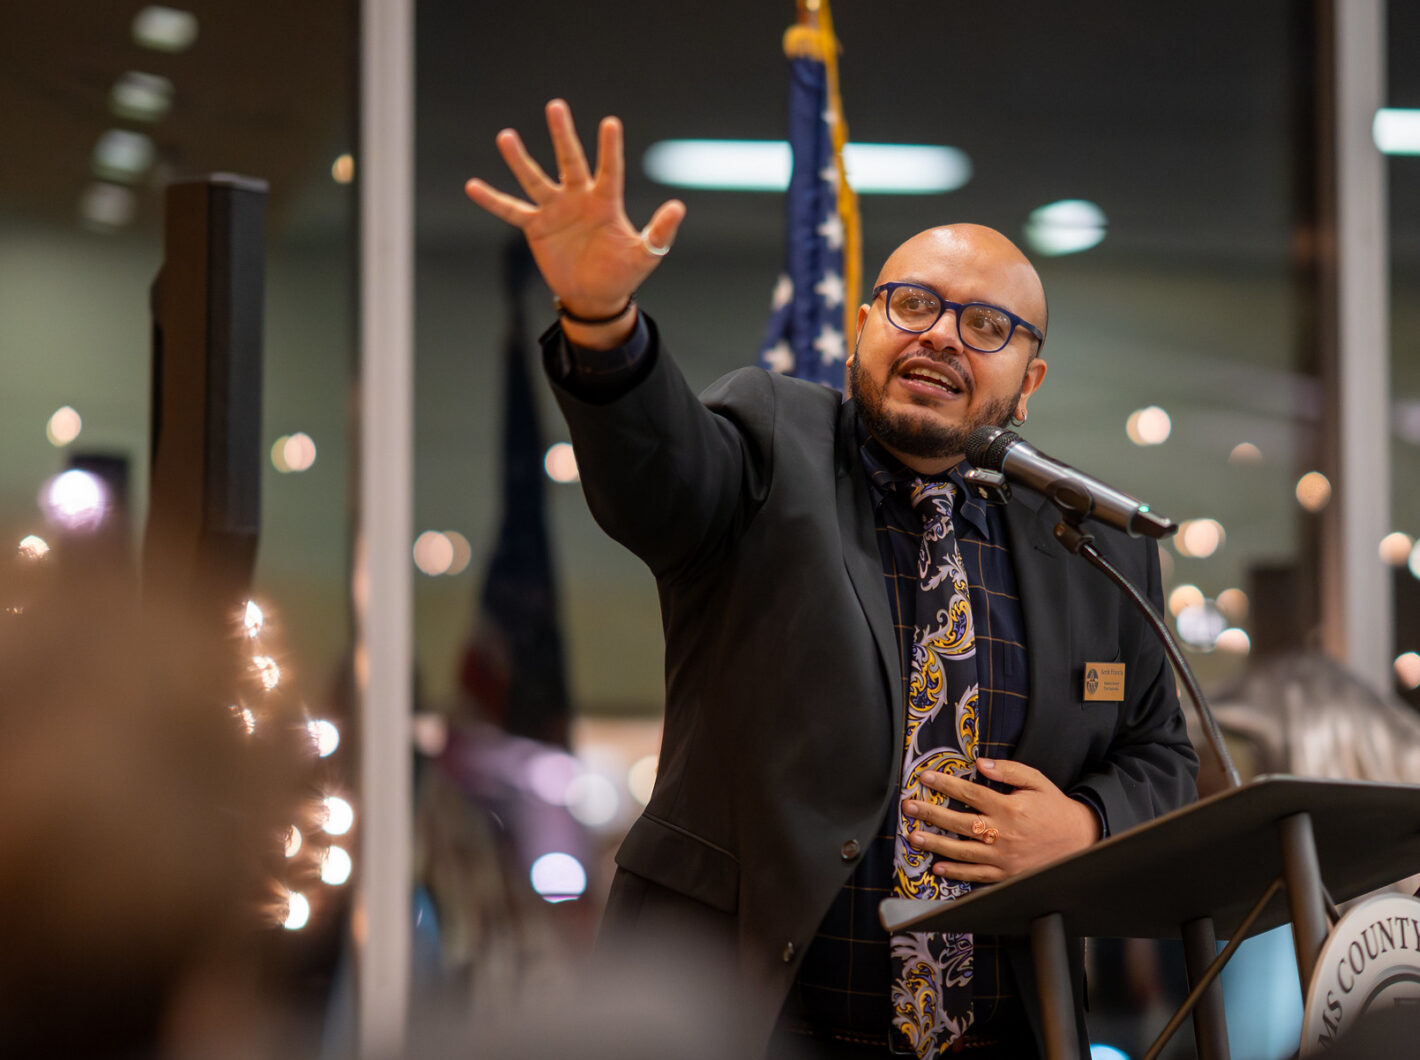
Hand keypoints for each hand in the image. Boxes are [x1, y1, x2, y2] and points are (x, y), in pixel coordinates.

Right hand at [464, 99, 684, 333]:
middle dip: (562, 135)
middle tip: (556, 105)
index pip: (610, 170)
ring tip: (505, 136)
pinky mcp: (536, 227)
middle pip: (570, 161)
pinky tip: (472, 186)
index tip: (609, 123)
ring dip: (520, 159)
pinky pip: (511, 210)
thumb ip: (660, 232)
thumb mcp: (645, 255)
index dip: (610, 149)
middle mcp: (579, 198)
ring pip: (535, 179)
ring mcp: (555, 210)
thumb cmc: (623, 273)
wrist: (595, 296)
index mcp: (606, 202)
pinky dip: (492, 200)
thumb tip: (678, 207)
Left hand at [901, 758, 1100, 883]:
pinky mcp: (1006, 875)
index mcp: (1010, 808)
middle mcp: (1003, 834)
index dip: (945, 785)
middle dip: (931, 814)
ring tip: (914, 837)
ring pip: (962, 851)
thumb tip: (981, 763)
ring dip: (936, 844)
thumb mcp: (1037, 782)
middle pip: (959, 823)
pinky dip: (956, 873)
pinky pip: (977, 876)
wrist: (1079, 841)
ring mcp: (1003, 858)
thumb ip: (1009, 771)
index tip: (925, 777)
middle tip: (909, 807)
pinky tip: (938, 868)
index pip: (970, 794)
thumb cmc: (1055, 809)